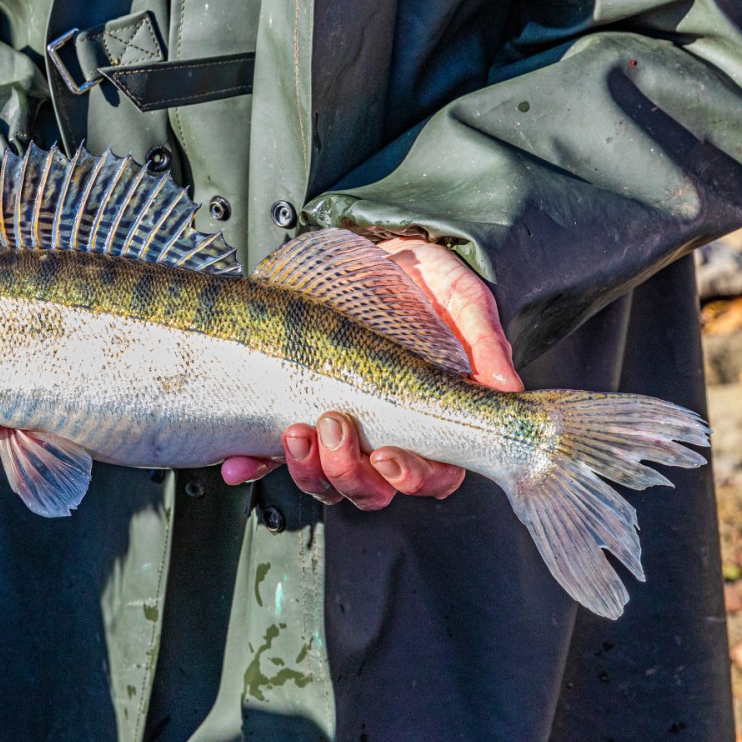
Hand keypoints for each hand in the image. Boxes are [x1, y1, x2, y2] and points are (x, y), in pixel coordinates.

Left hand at [222, 237, 520, 509]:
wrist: (373, 253)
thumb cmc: (427, 284)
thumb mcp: (463, 301)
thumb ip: (484, 343)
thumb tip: (505, 388)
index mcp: (431, 423)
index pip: (431, 474)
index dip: (411, 477)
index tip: (389, 457)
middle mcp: (382, 436)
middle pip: (369, 488)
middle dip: (348, 471)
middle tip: (334, 424)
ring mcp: (335, 429)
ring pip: (322, 479)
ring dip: (305, 469)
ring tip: (294, 430)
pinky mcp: (292, 412)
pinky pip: (269, 456)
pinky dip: (252, 465)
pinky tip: (237, 463)